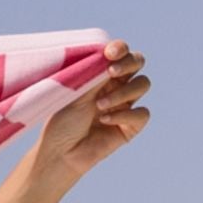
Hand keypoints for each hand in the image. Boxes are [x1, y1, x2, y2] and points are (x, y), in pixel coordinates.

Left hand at [26, 38, 150, 187]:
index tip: (110, 52)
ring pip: (142, 84)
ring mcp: (125, 105)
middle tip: (111, 72)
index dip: (120, 48)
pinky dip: (124, 115)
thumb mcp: (76, 93)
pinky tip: (104, 121)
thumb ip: (94, 74)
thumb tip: (109, 55)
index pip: (121, 53)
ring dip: (122, 92)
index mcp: (102, 75)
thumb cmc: (62, 123)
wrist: (59, 154)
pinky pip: (141, 113)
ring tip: (99, 106)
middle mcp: (117, 86)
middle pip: (138, 62)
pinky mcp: (130, 126)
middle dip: (128, 63)